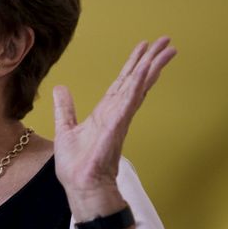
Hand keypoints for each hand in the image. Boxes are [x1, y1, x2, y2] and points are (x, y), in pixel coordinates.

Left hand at [53, 37, 175, 216]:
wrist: (80, 187)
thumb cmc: (76, 166)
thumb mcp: (65, 129)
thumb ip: (65, 108)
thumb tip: (60, 88)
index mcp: (106, 112)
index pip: (123, 83)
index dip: (134, 64)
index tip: (145, 48)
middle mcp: (116, 112)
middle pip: (137, 80)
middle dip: (151, 60)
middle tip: (166, 41)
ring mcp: (119, 118)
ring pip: (138, 86)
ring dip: (152, 67)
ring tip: (167, 49)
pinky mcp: (117, 125)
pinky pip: (130, 101)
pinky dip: (138, 85)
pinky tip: (147, 71)